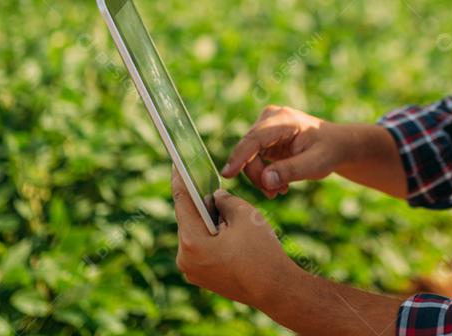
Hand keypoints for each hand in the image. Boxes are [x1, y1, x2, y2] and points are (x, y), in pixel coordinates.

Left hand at [172, 167, 295, 306]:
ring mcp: (192, 272)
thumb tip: (215, 197)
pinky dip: (210, 234)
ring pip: (195, 234)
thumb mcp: (245, 215)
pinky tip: (222, 223)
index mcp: (192, 243)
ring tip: (216, 199)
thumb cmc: (261, 251)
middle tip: (201, 177)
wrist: (276, 289)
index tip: (176, 161)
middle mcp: (185, 260)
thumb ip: (225, 200)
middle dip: (198, 200)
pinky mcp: (203, 277)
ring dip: (206, 218)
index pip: (182, 202)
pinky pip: (202, 248)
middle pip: (188, 219)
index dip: (180, 178)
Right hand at [220, 105, 346, 197]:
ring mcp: (265, 126)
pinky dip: (263, 174)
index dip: (239, 157)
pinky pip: (252, 158)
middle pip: (249, 150)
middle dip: (259, 176)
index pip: (254, 139)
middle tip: (275, 194)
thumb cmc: (329, 151)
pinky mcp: (264, 137)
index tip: (227, 174)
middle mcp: (270, 118)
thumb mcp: (316, 164)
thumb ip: (291, 171)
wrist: (336, 145)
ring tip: (280, 191)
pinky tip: (278, 184)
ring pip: (248, 157)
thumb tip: (266, 180)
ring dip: (261, 177)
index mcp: (284, 120)